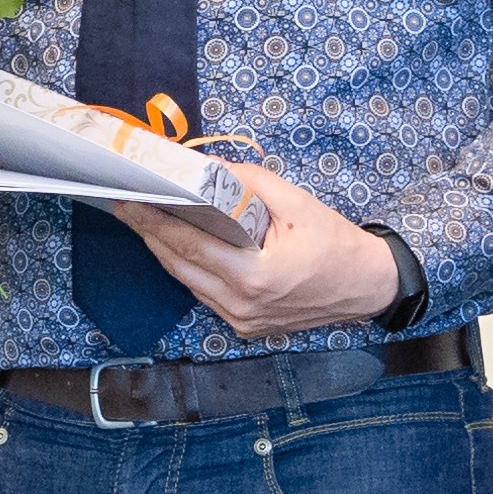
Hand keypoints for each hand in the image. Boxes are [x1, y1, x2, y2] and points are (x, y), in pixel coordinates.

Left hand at [109, 160, 399, 338]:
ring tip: (144, 221)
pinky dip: (189, 268)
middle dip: (149, 234)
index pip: (189, 246)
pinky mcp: (244, 326)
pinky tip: (178, 245)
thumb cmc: (336, 244)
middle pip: (180, 267)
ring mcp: (241, 320)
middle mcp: (241, 305)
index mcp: (255, 277)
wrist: (367, 287)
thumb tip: (210, 167)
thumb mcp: (299, 205)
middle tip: (125, 205)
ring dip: (165, 251)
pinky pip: (205, 294)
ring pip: (188, 283)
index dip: (154, 222)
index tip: (129, 200)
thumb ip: (252, 184)